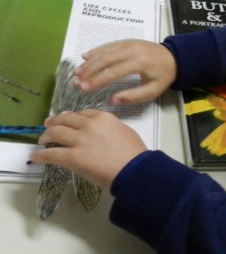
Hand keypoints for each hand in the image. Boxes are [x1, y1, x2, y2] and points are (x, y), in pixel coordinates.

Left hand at [30, 110, 145, 189]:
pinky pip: (51, 154)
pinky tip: (35, 155)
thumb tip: (102, 134)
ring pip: (56, 132)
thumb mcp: (124, 131)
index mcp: (104, 118)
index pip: (83, 113)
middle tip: (48, 124)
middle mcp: (90, 125)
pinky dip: (40, 154)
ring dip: (46, 135)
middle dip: (55, 121)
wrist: (133, 169)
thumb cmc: (133, 153)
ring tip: (41, 139)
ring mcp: (80, 140)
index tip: (67, 118)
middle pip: (67, 119)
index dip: (72, 116)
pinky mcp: (72, 157)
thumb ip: (110, 128)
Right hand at [74, 39, 176, 104]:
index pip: (113, 72)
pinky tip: (85, 57)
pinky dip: (96, 51)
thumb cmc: (163, 76)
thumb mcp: (152, 91)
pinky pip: (109, 45)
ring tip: (77, 72)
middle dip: (89, 71)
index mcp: (139, 62)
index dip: (97, 80)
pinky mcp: (128, 41)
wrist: (175, 57)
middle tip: (76, 81)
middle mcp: (132, 50)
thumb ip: (133, 97)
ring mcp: (129, 43)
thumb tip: (112, 101)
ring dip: (90, 61)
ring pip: (105, 51)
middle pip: (106, 60)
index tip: (83, 88)